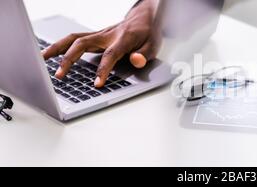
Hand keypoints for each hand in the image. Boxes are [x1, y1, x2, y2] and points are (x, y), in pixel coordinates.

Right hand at [42, 0, 161, 87]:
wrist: (144, 18)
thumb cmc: (148, 33)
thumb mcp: (153, 45)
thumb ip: (144, 55)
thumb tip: (136, 61)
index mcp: (122, 39)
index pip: (110, 55)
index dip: (103, 70)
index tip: (97, 84)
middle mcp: (107, 35)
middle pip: (83, 44)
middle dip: (69, 59)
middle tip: (59, 75)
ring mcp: (99, 35)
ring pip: (74, 39)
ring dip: (57, 48)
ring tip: (43, 60)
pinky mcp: (95, 36)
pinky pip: (75, 39)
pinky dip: (61, 46)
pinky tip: (51, 54)